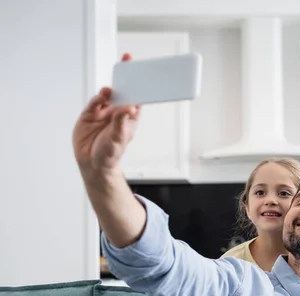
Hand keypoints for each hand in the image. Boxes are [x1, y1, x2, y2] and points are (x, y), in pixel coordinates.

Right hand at [73, 53, 139, 175]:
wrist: (92, 164)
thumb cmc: (110, 153)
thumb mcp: (118, 138)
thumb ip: (121, 122)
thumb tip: (130, 107)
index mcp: (129, 116)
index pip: (136, 96)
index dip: (140, 83)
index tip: (143, 70)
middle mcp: (117, 112)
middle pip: (122, 90)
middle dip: (124, 76)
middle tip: (127, 61)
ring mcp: (103, 112)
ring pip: (107, 95)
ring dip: (109, 90)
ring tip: (109, 91)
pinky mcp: (89, 114)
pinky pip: (94, 103)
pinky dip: (97, 98)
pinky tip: (100, 98)